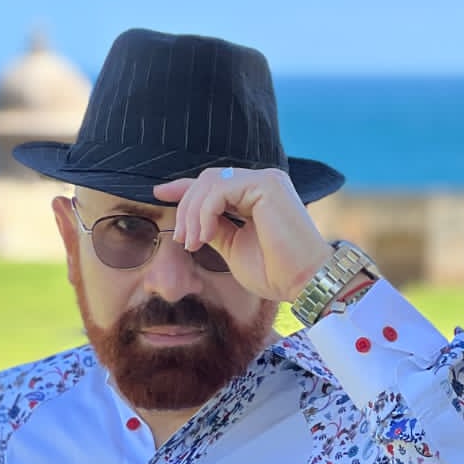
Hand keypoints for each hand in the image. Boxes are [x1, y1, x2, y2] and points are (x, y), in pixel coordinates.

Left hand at [153, 168, 329, 304]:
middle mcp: (262, 183)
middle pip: (207, 180)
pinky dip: (205, 213)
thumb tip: (192, 222)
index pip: (214, 184)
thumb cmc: (276, 273)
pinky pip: (219, 191)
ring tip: (192, 243)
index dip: (184, 188)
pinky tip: (204, 236)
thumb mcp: (234, 249)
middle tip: (182, 242)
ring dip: (192, 214)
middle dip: (186, 208)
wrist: (304, 283)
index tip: (159, 194)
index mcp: (257, 196)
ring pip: (209, 182)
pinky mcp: (267, 185)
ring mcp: (266, 181)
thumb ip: (215, 230)